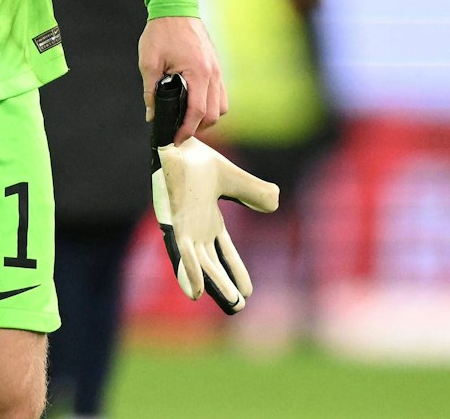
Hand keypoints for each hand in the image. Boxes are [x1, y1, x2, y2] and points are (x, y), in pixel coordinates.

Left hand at [139, 16, 225, 143]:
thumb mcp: (149, 62)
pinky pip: (222, 94)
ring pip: (222, 106)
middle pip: (214, 114)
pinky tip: (196, 105)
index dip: (187, 130)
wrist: (175, 7)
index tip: (175, 139)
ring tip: (188, 122)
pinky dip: (212, 105)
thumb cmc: (161, 32)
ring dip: (207, 118)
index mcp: (198, 73)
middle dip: (198, 128)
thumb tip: (151, 114)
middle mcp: (213, 73)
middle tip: (179, 132)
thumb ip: (150, 91)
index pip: (197, 111)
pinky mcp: (217, 66)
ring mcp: (218, 70)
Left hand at [154, 137, 279, 312]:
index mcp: (207, 221)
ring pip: (201, 264)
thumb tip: (276, 203)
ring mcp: (183, 228)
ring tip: (232, 306)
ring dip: (215, 285)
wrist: (176, 140)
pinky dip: (190, 271)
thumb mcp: (234, 179)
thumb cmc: (195, 159)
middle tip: (238, 308)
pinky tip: (196, 292)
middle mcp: (194, 229)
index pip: (224, 252)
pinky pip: (182, 252)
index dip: (236, 271)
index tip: (248, 292)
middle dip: (225, 285)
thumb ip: (255, 191)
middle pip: (212, 264)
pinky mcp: (174, 224)